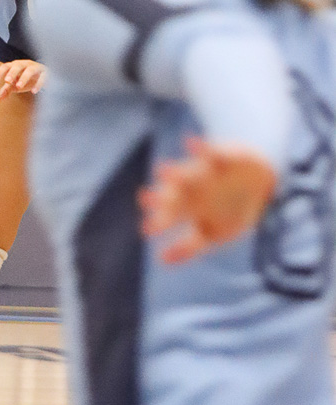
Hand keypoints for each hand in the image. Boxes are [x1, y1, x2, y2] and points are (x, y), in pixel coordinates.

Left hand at [0, 59, 45, 99]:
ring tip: (18, 87)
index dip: (0, 72)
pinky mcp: (46, 73)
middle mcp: (25, 64)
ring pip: (30, 70)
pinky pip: (42, 77)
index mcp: (16, 66)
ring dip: (24, 78)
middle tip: (7, 81)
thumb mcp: (16, 84)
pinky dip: (38, 84)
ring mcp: (36, 68)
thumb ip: (7, 90)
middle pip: (17, 65)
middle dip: (12, 73)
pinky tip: (34, 91)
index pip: (6, 66)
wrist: (47, 76)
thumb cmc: (27, 79)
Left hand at [138, 136, 277, 263]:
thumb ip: (189, 248)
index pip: (170, 216)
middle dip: (160, 197)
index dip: (159, 223)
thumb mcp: (214, 234)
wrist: (260, 182)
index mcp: (189, 207)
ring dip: (175, 172)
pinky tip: (190, 143)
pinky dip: (200, 148)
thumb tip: (161, 261)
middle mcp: (192, 189)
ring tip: (161, 171)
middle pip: (173, 194)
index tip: (146, 230)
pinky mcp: (221, 156)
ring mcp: (205, 172)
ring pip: (187, 172)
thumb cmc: (232, 210)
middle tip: (144, 200)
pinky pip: (210, 151)